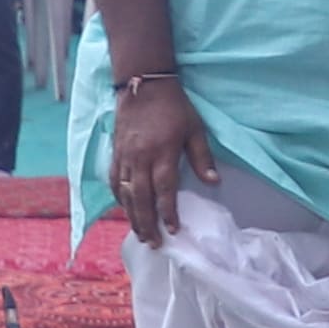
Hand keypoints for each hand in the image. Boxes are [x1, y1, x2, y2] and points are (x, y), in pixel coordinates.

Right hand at [111, 78, 219, 242]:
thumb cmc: (174, 107)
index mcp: (162, 153)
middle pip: (141, 198)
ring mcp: (125, 157)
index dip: (168, 212)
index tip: (173, 230)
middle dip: (147, 223)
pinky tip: (126, 209)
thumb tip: (214, 182)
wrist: (143, 84)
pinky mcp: (116, 153)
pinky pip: (115, 181)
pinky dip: (120, 198)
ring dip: (132, 216)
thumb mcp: (194, 128)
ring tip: (140, 234)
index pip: (164, 190)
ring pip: (126, 193)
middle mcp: (140, 158)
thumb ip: (202, 157)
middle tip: (154, 243)